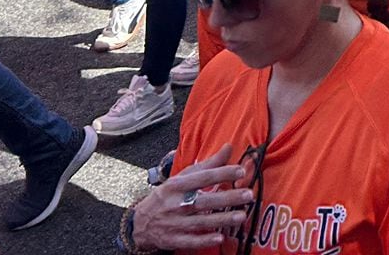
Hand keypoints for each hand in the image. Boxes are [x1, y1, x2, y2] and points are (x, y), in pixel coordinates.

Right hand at [132, 145, 254, 248]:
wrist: (140, 223)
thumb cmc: (167, 196)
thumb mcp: (182, 177)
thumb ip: (208, 164)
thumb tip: (229, 147)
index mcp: (177, 186)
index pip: (202, 178)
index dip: (221, 173)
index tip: (240, 171)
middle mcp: (175, 204)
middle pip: (203, 200)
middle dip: (227, 198)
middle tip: (248, 195)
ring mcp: (174, 223)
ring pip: (200, 221)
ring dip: (222, 220)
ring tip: (242, 216)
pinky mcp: (173, 239)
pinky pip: (190, 241)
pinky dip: (204, 240)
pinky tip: (219, 238)